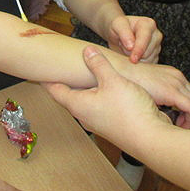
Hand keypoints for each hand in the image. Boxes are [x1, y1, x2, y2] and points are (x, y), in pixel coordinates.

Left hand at [44, 48, 171, 144]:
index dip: (46, 78)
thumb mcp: (112, 81)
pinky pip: (102, 104)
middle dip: (65, 82)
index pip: (55, 89)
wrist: (152, 139)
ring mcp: (100, 120)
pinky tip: (108, 86)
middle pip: (69, 95)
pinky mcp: (115, 122)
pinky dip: (101, 93)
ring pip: (87, 100)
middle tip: (59, 69)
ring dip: (85, 87)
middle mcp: (86, 114)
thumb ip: (99, 64)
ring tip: (83, 75)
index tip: (37, 71)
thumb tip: (87, 51)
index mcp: (78, 104)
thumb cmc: (129, 112)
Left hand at [107, 15, 160, 63]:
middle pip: (147, 53)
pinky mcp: (155, 57)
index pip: (145, 39)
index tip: (132, 59)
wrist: (119, 33)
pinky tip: (133, 55)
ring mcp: (157, 47)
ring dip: (135, 59)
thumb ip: (124, 32)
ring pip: (148, 61)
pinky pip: (148, 66)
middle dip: (132, 53)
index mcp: (148, 24)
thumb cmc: (118, 27)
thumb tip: (131, 46)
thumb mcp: (117, 25)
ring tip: (128, 49)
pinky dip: (138, 63)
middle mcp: (156, 35)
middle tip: (124, 46)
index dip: (139, 49)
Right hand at [115, 53, 189, 129]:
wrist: (119, 72)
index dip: (189, 108)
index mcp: (172, 74)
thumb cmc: (127, 80)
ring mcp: (176, 84)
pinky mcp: (173, 92)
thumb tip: (157, 108)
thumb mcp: (147, 86)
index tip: (183, 119)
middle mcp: (178, 77)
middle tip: (180, 125)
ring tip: (180, 127)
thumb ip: (156, 93)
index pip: (188, 93)